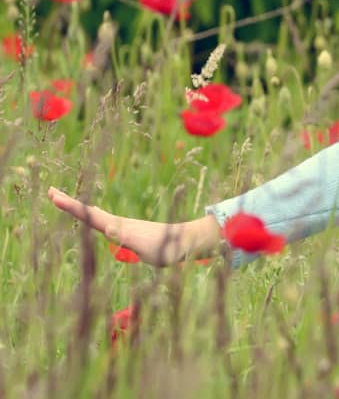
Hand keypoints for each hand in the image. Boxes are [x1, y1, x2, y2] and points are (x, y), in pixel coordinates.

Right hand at [47, 185, 219, 266]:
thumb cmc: (168, 248)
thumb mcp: (145, 246)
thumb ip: (127, 237)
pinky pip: (105, 221)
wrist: (187, 242)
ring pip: (96, 214)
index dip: (72, 207)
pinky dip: (92, 216)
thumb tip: (108, 227)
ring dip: (79, 207)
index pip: (90, 216)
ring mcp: (124, 226)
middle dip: (70, 202)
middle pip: (89, 211)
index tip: (54, 196)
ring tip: (63, 200)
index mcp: (119, 227)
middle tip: (50, 191)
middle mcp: (119, 223)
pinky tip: (91, 216)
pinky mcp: (130, 230)